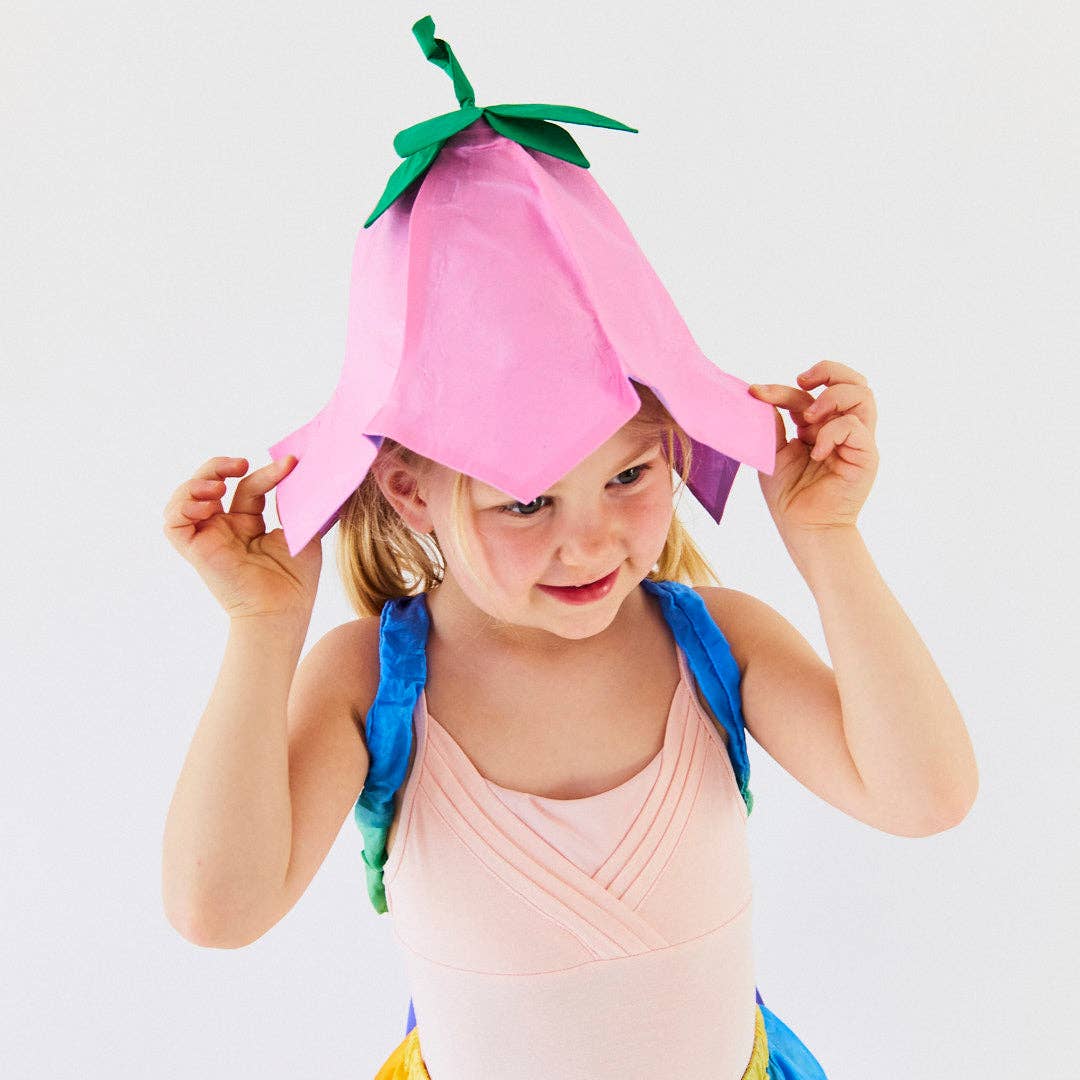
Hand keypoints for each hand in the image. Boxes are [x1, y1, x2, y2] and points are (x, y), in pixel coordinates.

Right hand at [163, 455, 321, 620]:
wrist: (283, 608)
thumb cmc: (296, 578)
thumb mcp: (301, 531)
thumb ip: (294, 503)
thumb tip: (296, 473)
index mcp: (248, 524)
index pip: (248, 487)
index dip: (266, 472)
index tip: (291, 463)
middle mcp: (224, 528)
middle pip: (208, 484)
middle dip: (218, 466)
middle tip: (241, 463)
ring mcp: (208, 538)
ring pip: (184, 498)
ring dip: (197, 482)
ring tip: (219, 487)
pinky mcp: (195, 550)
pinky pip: (173, 524)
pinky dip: (182, 506)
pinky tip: (207, 505)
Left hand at [747, 359, 878, 535]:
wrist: (803, 526)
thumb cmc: (789, 494)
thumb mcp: (773, 451)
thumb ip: (773, 423)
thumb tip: (761, 393)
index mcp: (820, 426)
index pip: (809, 394)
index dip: (782, 388)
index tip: (756, 392)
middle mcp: (842, 428)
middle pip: (853, 381)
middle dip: (829, 370)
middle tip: (802, 383)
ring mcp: (857, 440)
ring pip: (863, 394)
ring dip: (831, 397)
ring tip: (806, 420)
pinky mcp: (866, 455)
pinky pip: (855, 426)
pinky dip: (831, 432)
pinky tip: (815, 452)